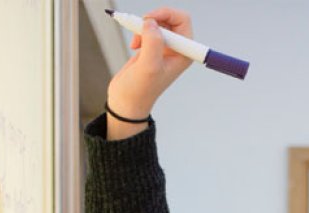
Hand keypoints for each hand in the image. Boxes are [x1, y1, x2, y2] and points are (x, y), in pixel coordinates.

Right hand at [106, 7, 192, 139]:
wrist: (126, 102)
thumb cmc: (139, 91)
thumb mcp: (148, 67)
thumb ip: (153, 42)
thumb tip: (151, 23)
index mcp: (183, 54)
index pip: (182, 20)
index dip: (166, 15)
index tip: (149, 20)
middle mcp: (176, 50)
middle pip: (170, 18)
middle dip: (153, 20)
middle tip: (140, 27)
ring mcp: (164, 49)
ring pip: (157, 22)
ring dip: (144, 26)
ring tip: (135, 42)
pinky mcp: (151, 48)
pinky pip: (148, 29)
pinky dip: (138, 31)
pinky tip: (134, 45)